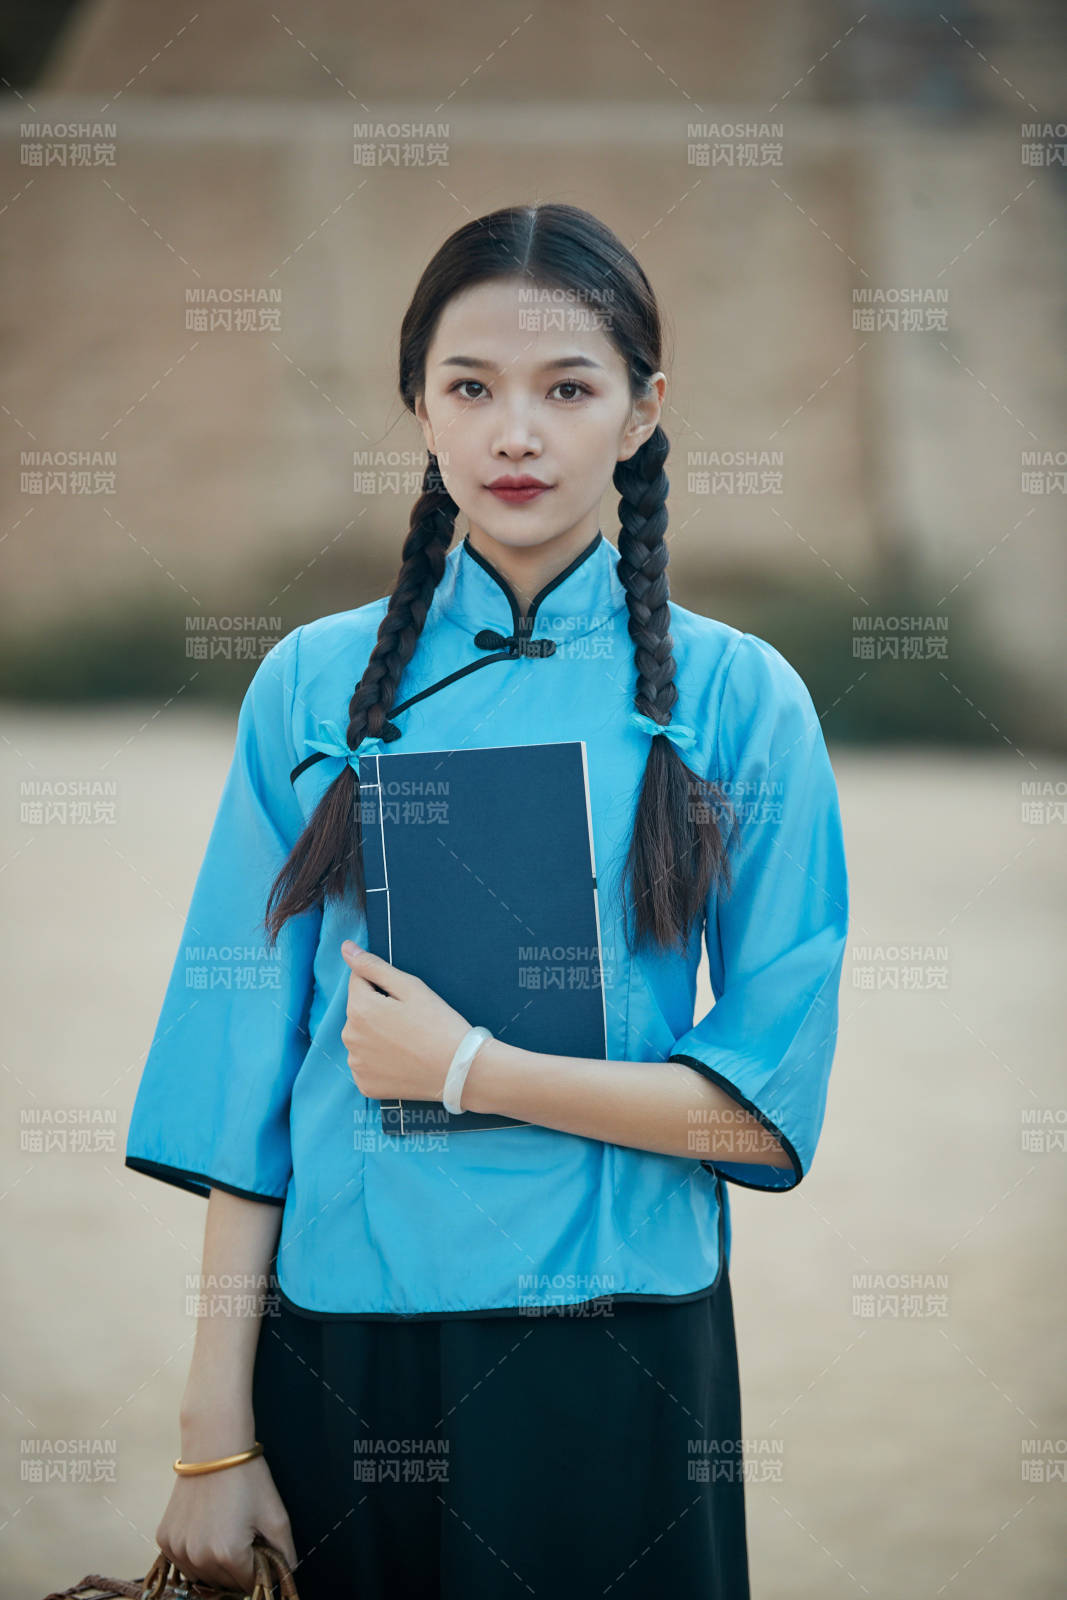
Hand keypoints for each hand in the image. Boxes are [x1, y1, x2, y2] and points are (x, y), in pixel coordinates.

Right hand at [155, 1453, 296, 1592]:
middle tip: (246, 1537)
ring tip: (226, 1531)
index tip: (262, 1548)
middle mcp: (199, 1558)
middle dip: (240, 1568)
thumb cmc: (247, 1478)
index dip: (261, 1569)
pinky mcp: (165, 1540)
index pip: (251, 1584)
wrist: (214, 1446)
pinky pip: (184, 1561)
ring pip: (204, 1575)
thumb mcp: (275, 1514)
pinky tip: (207, 1529)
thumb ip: (285, 1552)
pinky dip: (196, 1554)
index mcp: (228, 1555)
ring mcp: (178, 1550)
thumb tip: (288, 1574)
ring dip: (216, 1565)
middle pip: (226, 1583)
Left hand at [340, 940, 471, 1101]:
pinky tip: (402, 1060)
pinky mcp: (365, 1084)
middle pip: (358, 1011)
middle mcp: (350, 1037)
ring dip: (376, 1035)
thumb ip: (373, 966)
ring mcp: (356, 1064)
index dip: (384, 986)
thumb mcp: (410, 987)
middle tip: (410, 1022)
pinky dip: (379, 1061)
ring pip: (361, 1038)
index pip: (359, 982)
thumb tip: (346, 948)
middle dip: (378, 1010)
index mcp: (359, 1009)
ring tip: (408, 1042)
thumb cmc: (438, 1024)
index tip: (405, 1000)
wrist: (460, 1070)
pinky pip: (366, 1063)